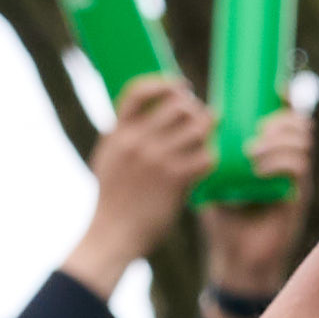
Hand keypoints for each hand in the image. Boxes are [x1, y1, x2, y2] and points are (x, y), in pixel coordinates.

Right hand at [69, 67, 220, 291]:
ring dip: (207, 132)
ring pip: (198, 128)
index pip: (140, 91)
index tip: (182, 86)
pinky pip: (206, 156)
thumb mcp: (108, 158)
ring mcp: (157, 159)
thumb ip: (124, 135)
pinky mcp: (175, 180)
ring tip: (205, 142)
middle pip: (179, 105)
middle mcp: (137, 141)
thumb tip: (145, 113)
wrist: (112, 234)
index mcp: (118, 133)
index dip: (165, 83)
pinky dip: (209, 158)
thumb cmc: (112, 199)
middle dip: (195, 109)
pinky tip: (205, 165)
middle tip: (200, 120)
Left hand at [196, 90, 318, 308]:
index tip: (274, 87)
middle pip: (300, 122)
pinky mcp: (298, 195)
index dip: (285, 98)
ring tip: (252, 151)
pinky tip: (258, 167)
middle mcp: (288, 160)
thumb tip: (187, 117)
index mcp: (272, 151)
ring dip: (277, 139)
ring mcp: (297, 178)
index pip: (286, 115)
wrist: (236, 258)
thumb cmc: (223, 217)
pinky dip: (279, 160)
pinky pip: (300, 166)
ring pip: (303, 141)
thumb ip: (208, 150)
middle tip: (257, 129)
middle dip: (281, 118)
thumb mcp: (212, 176)